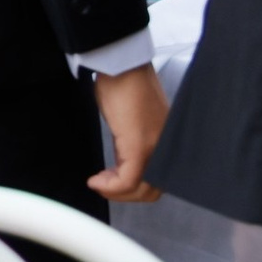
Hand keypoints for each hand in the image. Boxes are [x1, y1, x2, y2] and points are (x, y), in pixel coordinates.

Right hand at [89, 62, 167, 203]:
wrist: (122, 67)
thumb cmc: (124, 85)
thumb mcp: (131, 121)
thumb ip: (132, 140)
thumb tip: (121, 160)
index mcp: (165, 142)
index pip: (157, 180)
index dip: (133, 189)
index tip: (109, 181)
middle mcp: (165, 148)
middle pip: (151, 191)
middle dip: (124, 195)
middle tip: (104, 185)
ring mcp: (155, 148)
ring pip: (141, 189)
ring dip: (116, 192)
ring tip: (99, 183)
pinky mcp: (139, 146)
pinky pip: (128, 180)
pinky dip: (109, 186)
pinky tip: (95, 180)